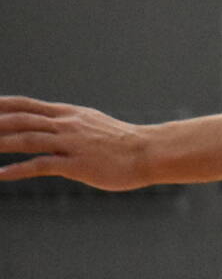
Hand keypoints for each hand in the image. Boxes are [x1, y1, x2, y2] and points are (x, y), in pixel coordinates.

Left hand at [0, 97, 149, 189]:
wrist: (150, 152)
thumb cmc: (125, 142)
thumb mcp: (94, 125)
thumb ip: (71, 125)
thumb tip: (54, 127)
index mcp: (70, 114)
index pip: (27, 105)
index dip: (2, 105)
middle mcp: (67, 125)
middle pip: (21, 119)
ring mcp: (71, 144)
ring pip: (27, 139)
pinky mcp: (77, 165)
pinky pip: (41, 165)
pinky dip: (17, 169)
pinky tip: (1, 174)